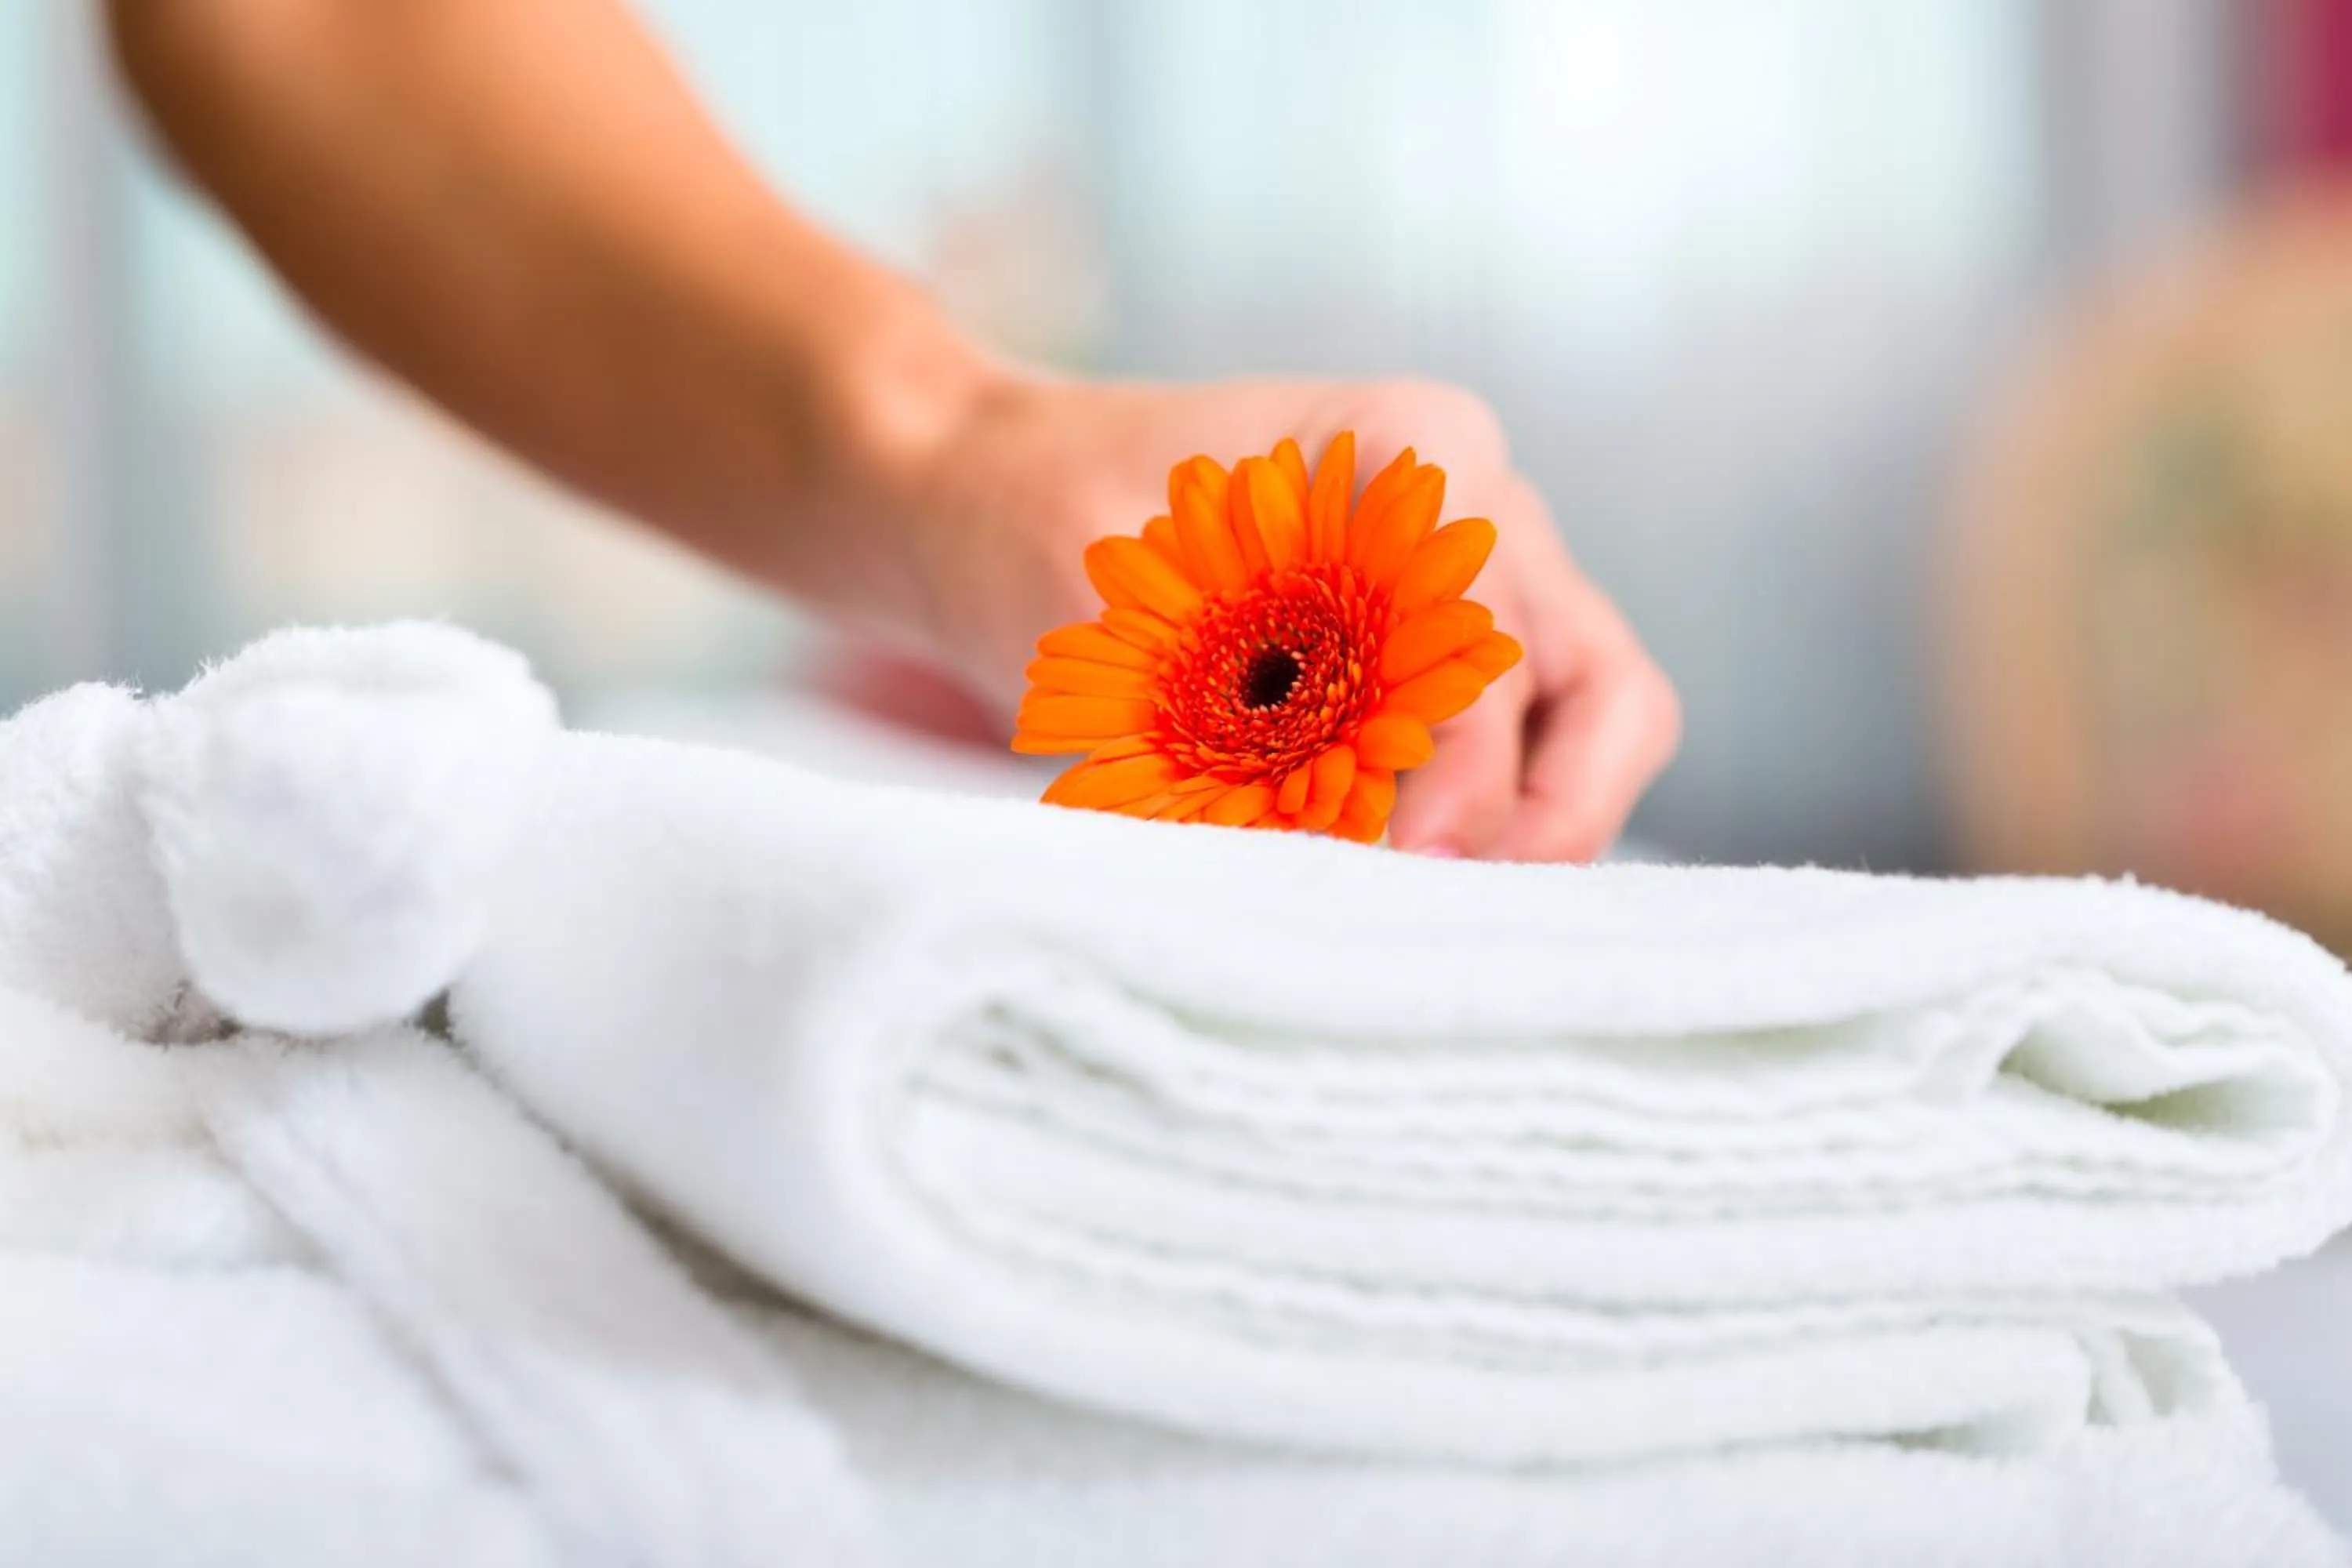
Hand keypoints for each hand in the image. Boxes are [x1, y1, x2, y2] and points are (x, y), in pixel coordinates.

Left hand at [876, 371, 1680, 861]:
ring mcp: (1481, 584)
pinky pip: (1526, 753)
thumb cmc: (1035, 516)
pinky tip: (1394, 876)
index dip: (1463, 762)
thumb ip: (1239, 698)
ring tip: (1423, 904)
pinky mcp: (1448, 655)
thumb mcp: (1115, 599)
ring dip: (1530, 828)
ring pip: (1593, 727)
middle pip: (1606, 690)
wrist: (986, 500)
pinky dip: (1484, 823)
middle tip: (1445, 901)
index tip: (1395, 852)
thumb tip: (1352, 829)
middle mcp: (1480, 509)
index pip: (1493, 634)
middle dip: (1550, 814)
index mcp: (1413, 446)